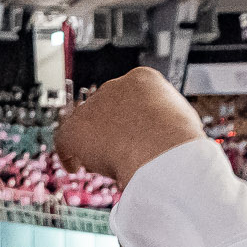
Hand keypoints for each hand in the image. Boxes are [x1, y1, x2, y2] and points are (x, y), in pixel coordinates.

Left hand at [53, 66, 203, 187]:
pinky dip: (69, 155)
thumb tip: (164, 136)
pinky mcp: (76, 127)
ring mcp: (93, 106)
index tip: (131, 131)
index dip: (128, 115)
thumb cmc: (178, 142)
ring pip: (86, 124)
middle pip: (105, 108)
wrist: (162, 151)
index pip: (129, 95)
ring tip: (104, 163)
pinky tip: (75, 168)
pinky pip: (65, 140)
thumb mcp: (181, 121)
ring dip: (92, 143)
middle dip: (110, 128)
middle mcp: (115, 87)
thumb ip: (165, 122)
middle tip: (117, 150)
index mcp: (143, 79)